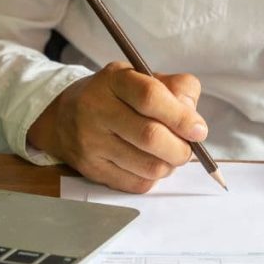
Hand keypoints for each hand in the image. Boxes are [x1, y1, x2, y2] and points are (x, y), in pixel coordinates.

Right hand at [28, 62, 207, 192]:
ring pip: (148, 166)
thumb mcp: (144, 78)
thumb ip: (177, 90)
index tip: (199, 130)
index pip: (150, 97)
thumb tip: (195, 123)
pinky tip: (149, 163)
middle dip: (180, 148)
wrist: (65, 117)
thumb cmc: (117, 97)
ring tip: (168, 155)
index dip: (181, 117)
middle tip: (187, 148)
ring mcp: (91, 142)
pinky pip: (137, 184)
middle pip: (150, 136)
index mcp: (114, 80)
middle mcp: (97, 109)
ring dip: (169, 165)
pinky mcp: (91, 169)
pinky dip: (153, 177)